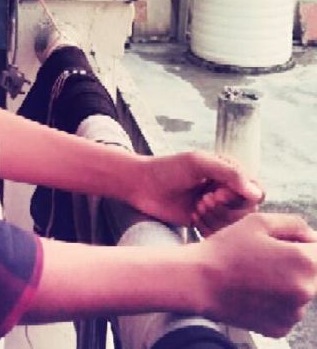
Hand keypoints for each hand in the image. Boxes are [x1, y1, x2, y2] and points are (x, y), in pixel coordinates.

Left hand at [132, 150, 262, 228]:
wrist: (143, 185)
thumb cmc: (170, 168)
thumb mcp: (199, 163)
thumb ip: (230, 173)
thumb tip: (257, 194)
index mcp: (230, 173)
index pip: (256, 192)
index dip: (241, 197)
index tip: (217, 192)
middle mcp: (228, 191)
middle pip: (249, 212)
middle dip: (226, 208)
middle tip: (203, 200)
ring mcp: (218, 209)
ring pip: (236, 226)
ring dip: (216, 218)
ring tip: (197, 207)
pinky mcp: (207, 224)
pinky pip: (221, 236)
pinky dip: (208, 229)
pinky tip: (193, 217)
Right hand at [194, 212, 316, 336]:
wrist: (201, 281)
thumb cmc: (227, 248)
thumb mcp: (259, 222)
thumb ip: (294, 225)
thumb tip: (312, 237)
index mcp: (304, 262)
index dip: (303, 241)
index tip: (284, 241)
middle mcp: (305, 291)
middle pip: (314, 272)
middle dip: (297, 261)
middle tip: (266, 255)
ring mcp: (293, 313)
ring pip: (301, 290)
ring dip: (288, 281)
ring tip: (256, 272)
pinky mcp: (281, 328)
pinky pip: (288, 308)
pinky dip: (277, 299)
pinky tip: (254, 289)